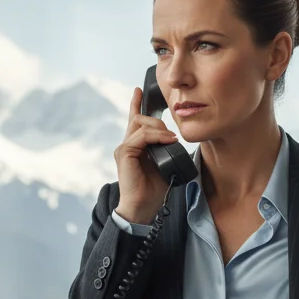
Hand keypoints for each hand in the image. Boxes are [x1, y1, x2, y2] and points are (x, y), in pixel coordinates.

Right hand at [113, 86, 179, 223]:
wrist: (143, 208)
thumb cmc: (154, 190)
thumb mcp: (165, 165)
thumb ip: (166, 150)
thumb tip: (175, 139)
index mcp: (136, 147)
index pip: (134, 121)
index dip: (136, 104)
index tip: (138, 90)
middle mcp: (127, 145)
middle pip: (139, 119)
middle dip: (157, 120)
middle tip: (172, 135)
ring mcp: (124, 148)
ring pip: (140, 124)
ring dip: (159, 128)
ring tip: (171, 139)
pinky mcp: (123, 153)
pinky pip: (140, 136)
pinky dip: (156, 136)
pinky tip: (168, 141)